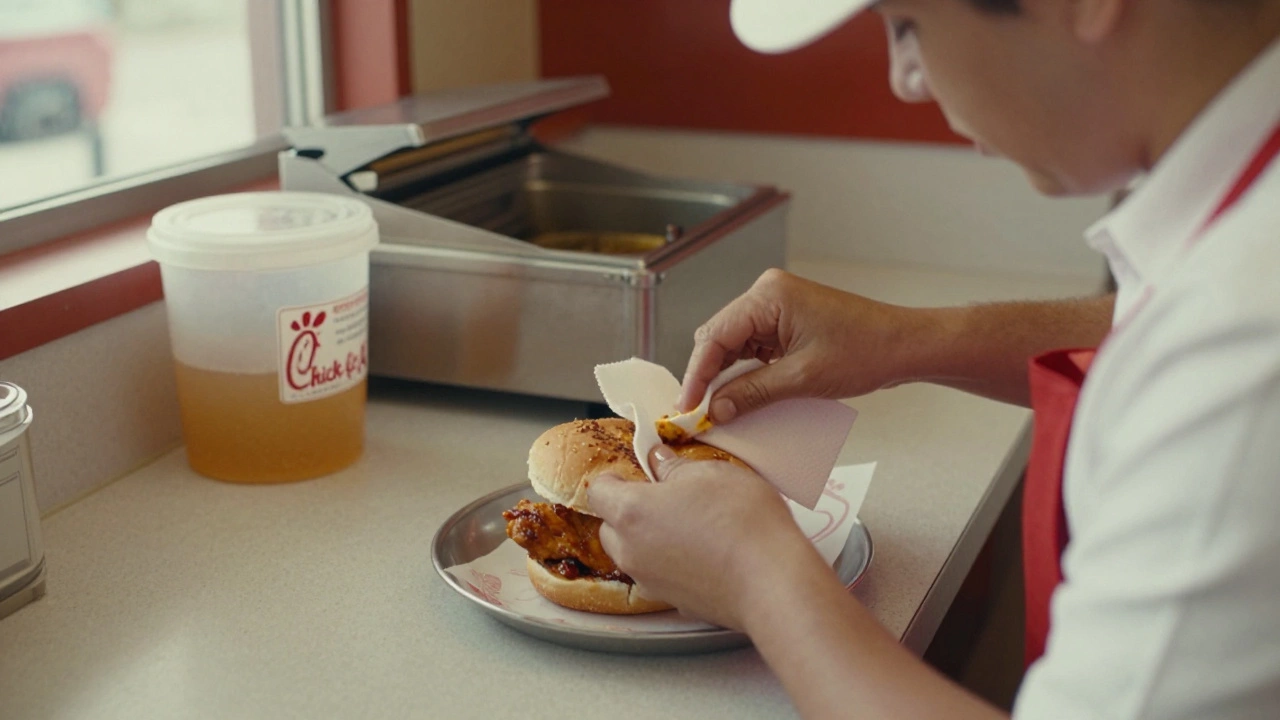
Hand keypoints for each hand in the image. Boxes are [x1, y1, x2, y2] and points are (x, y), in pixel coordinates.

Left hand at [587, 444, 816, 629]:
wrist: (771, 582)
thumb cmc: (741, 521)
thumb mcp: (710, 473)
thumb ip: (674, 467)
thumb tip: (659, 462)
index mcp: (631, 512)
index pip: (598, 492)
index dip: (613, 479)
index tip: (634, 473)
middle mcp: (631, 551)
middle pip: (611, 527)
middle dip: (629, 512)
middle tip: (665, 498)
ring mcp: (651, 582)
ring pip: (634, 555)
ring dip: (648, 540)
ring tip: (688, 525)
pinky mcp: (676, 603)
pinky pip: (661, 577)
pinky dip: (672, 564)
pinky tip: (704, 553)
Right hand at [678, 269, 921, 421]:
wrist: (904, 346)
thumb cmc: (864, 352)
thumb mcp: (802, 379)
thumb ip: (753, 393)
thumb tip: (715, 411)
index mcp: (768, 296)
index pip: (715, 336)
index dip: (697, 374)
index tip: (686, 407)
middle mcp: (767, 294)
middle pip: (719, 338)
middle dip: (707, 376)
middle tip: (697, 414)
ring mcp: (776, 306)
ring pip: (733, 345)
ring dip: (725, 376)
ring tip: (717, 410)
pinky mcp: (785, 321)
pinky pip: (752, 347)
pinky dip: (744, 372)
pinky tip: (740, 396)